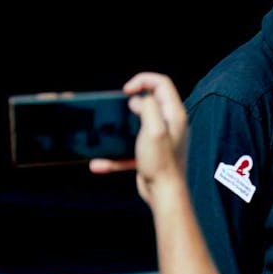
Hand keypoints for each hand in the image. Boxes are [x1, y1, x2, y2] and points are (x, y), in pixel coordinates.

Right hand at [89, 72, 187, 204]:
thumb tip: (138, 100)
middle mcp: (169, 124)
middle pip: (150, 101)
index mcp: (174, 114)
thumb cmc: (161, 162)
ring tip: (107, 132)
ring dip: (120, 129)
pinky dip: (115, 156)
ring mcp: (160, 140)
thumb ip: (148, 107)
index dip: (143, 80)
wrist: (164, 193)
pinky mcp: (150, 154)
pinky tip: (99, 164)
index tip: (126, 90)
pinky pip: (129, 151)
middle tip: (118, 107)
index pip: (162, 83)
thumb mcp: (154, 128)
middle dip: (131, 101)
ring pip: (137, 126)